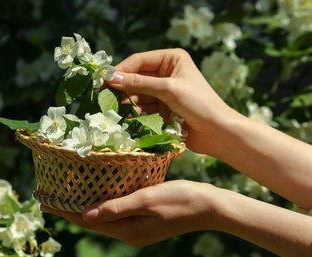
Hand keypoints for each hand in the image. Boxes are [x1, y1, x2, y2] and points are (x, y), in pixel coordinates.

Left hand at [41, 180, 218, 246]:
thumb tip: (86, 217)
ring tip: (67, 195)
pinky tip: (97, 195)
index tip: (44, 201)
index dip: (65, 210)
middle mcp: (130, 232)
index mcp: (128, 230)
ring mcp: (138, 228)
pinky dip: (102, 204)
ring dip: (85, 206)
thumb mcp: (147, 201)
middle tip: (50, 196)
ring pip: (103, 217)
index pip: (88, 220)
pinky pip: (116, 213)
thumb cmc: (181, 199)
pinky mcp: (144, 221)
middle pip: (93, 220)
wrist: (209, 206)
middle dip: (70, 209)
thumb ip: (116, 208)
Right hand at [107, 48, 236, 154]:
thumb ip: (139, 83)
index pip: (140, 60)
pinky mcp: (162, 108)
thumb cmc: (199, 103)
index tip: (104, 80)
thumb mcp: (168, 89)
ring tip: (119, 110)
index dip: (122, 70)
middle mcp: (167, 72)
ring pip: (138, 95)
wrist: (217, 132)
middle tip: (105, 96)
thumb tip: (111, 78)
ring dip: (130, 103)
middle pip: (137, 78)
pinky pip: (143, 108)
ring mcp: (164, 91)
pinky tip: (132, 119)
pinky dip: (137, 113)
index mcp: (172, 59)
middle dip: (124, 88)